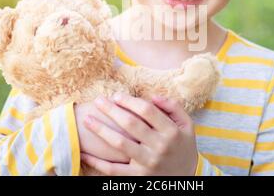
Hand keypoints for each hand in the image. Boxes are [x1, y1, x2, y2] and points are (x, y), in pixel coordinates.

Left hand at [80, 93, 197, 175]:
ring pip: (120, 144)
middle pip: (130, 124)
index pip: (146, 110)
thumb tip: (152, 96)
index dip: (129, 100)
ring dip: (101, 130)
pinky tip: (85, 153)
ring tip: (87, 120)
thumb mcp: (187, 125)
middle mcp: (159, 146)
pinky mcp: (138, 177)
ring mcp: (148, 163)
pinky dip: (98, 163)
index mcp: (171, 132)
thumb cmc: (183, 146)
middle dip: (111, 110)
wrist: (188, 178)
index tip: (116, 95)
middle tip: (98, 100)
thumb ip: (173, 107)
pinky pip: (114, 170)